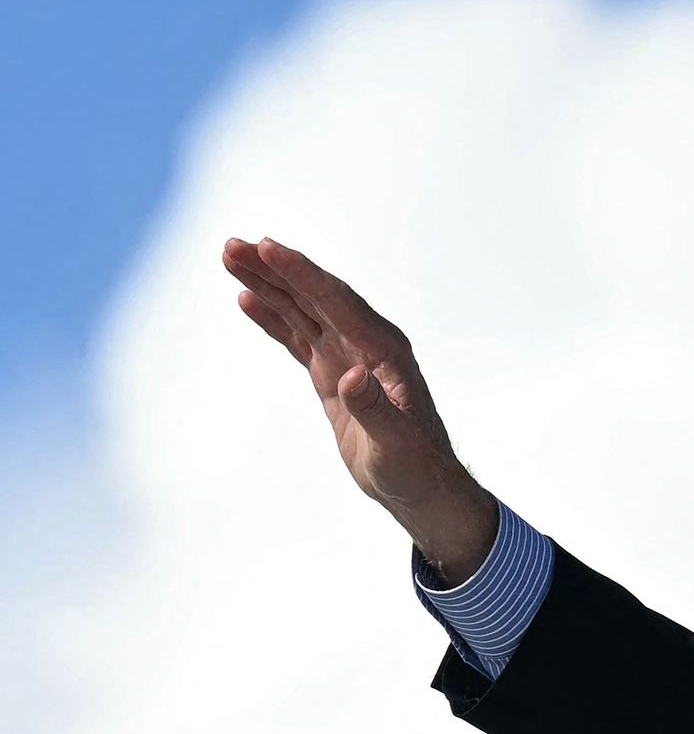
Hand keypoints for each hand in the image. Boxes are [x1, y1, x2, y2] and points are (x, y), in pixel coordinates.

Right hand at [223, 237, 494, 566]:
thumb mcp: (396, 444)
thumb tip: (354, 376)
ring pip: (302, 311)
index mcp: (385, 350)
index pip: (336, 302)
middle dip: (276, 269)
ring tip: (231, 257)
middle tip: (233, 246)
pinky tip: (248, 298)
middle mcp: (367, 344)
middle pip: (314, 296)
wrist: (421, 487)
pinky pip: (298, 337)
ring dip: (268, 284)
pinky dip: (273, 318)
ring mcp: (349, 357)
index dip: (302, 274)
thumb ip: (375, 409)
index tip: (268, 247)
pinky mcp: (334, 375)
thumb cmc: (416, 467)